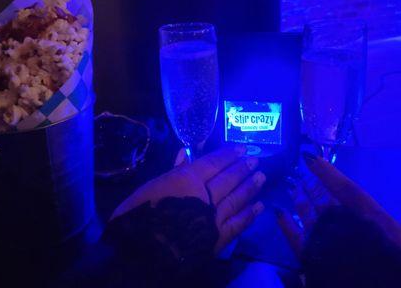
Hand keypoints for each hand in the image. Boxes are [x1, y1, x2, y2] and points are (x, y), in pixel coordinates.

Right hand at [111, 146, 265, 252]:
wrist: (142, 251)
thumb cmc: (139, 215)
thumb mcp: (149, 187)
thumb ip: (171, 171)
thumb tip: (184, 152)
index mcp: (186, 179)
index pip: (212, 163)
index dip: (227, 155)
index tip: (241, 148)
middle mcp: (204, 195)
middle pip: (228, 178)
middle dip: (242, 168)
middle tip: (256, 159)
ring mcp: (213, 217)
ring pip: (236, 198)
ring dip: (250, 186)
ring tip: (261, 177)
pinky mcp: (218, 238)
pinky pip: (238, 224)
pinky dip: (249, 214)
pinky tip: (259, 207)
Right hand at [276, 153, 400, 287]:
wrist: (384, 282)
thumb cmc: (384, 246)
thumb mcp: (371, 214)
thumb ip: (346, 190)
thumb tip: (315, 160)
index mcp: (362, 214)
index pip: (341, 189)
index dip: (326, 172)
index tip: (308, 157)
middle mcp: (344, 225)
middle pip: (325, 202)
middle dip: (311, 186)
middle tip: (294, 170)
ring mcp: (327, 241)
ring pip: (310, 217)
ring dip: (299, 202)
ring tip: (289, 187)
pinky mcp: (312, 257)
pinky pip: (297, 239)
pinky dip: (287, 226)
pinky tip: (279, 212)